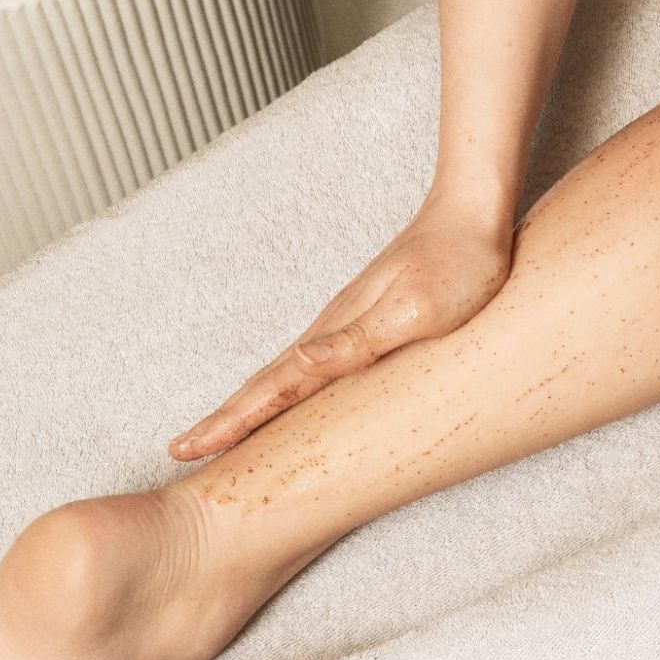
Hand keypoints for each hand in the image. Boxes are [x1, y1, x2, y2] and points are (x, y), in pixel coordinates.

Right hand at [168, 192, 512, 459]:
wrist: (473, 212)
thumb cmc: (458, 264)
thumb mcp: (417, 311)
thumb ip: (360, 339)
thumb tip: (299, 362)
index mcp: (339, 333)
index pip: (274, 387)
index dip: (232, 421)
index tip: (188, 447)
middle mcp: (334, 328)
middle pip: (269, 381)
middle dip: (228, 417)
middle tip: (185, 448)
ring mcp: (348, 321)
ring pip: (288, 372)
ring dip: (254, 403)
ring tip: (224, 430)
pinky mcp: (368, 318)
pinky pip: (315, 364)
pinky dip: (289, 385)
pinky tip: (292, 390)